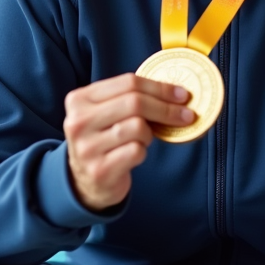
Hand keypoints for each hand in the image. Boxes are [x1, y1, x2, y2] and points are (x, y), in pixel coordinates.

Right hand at [64, 73, 194, 211]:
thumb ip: (128, 98)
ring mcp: (87, 147)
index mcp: (79, 99)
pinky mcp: (100, 170)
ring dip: (149, 133)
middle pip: (135, 103)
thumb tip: (173, 91)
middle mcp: (78, 121)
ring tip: (143, 139)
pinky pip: (136, 151)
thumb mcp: (104, 113)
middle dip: (166, 108)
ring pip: (137, 127)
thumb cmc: (102, 140)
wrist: (85, 182)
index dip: (159, 87)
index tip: (181, 94)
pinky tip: (135, 154)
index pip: (128, 83)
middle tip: (186, 115)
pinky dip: (143, 151)